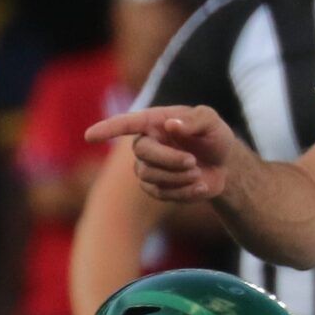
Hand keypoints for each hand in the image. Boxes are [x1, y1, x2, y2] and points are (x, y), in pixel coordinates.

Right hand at [86, 106, 237, 202]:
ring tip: (198, 173)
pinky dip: (185, 192)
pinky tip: (202, 186)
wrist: (225, 164)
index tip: (89, 136)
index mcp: (154, 122)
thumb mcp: (211, 122)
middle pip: (141, 153)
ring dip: (178, 176)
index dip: (108, 129)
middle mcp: (146, 143)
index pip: (126, 124)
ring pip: (149, 176)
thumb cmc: (214, 136)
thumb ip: (194, 120)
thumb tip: (170, 125)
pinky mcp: (157, 188)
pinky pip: (161, 194)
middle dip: (169, 159)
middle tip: (193, 161)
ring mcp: (148, 167)